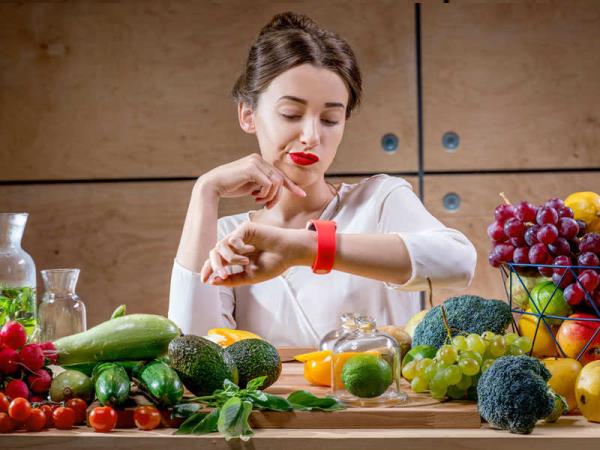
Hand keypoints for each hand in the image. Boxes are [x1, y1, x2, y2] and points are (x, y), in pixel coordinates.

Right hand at [198, 154, 305, 207]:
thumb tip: (277, 189)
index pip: (280, 174)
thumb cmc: (231, 187)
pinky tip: (254, 197)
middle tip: (267, 206)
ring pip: (276, 182)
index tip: (302, 194)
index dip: (292, 186)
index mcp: (260, 162)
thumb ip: (264, 184)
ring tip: (259, 202)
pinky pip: (269, 183)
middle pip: (280, 179)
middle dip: (277, 196)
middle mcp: (259, 159)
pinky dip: (265, 194)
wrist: (213, 186)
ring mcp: (255, 162)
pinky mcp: (251, 168)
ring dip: (270, 196)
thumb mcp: (252, 186)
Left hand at [200, 222, 314, 286]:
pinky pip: (232, 238)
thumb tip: (212, 282)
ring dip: (230, 257)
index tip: (204, 280)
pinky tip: (251, 250)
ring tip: (244, 262)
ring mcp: (239, 237)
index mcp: (235, 258)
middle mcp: (235, 247)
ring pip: (221, 246)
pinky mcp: (245, 229)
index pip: (217, 263)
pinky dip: (238, 247)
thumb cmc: (273, 264)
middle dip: (215, 265)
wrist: (289, 253)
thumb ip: (231, 279)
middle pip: (214, 253)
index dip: (208, 270)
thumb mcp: (249, 277)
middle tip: (222, 273)